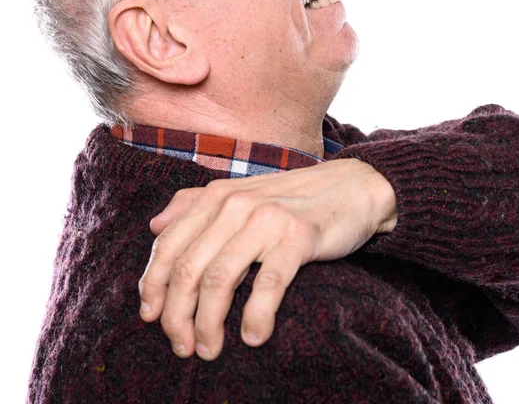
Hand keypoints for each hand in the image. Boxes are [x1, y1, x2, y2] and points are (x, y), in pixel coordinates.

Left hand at [138, 158, 397, 360]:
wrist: (349, 187)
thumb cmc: (290, 199)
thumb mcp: (238, 194)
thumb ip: (193, 205)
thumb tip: (153, 225)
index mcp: (216, 196)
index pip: (168, 245)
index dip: (153, 286)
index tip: (151, 318)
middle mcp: (235, 204)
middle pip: (188, 268)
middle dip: (177, 316)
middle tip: (182, 346)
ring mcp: (266, 219)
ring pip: (220, 279)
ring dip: (208, 324)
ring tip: (209, 349)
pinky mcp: (298, 236)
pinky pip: (269, 283)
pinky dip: (256, 316)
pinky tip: (254, 337)